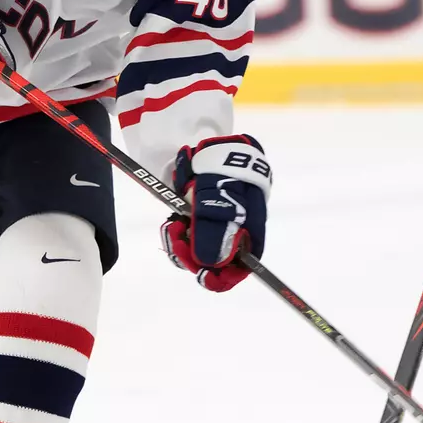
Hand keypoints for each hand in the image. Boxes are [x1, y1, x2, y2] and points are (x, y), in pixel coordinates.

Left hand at [160, 135, 270, 291]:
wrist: (214, 144)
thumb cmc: (224, 174)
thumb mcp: (218, 203)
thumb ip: (213, 234)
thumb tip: (208, 265)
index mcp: (248, 234)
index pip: (240, 269)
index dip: (222, 277)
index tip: (202, 274)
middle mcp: (234, 233)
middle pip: (215, 262)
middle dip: (193, 257)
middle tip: (179, 241)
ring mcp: (216, 224)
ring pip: (197, 250)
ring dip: (182, 244)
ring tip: (174, 227)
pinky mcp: (199, 217)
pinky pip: (188, 235)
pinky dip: (179, 232)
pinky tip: (173, 222)